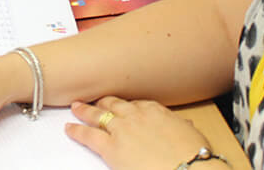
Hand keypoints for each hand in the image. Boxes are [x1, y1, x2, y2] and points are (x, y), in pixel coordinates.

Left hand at [66, 97, 213, 169]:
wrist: (188, 169)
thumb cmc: (193, 156)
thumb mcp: (192, 135)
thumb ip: (181, 127)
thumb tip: (185, 126)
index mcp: (156, 111)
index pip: (137, 104)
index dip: (127, 105)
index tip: (123, 105)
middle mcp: (136, 115)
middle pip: (114, 104)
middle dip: (103, 102)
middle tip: (95, 100)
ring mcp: (121, 129)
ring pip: (98, 115)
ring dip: (85, 111)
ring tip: (76, 107)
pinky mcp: (111, 146)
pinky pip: (88, 136)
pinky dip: (77, 131)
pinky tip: (70, 129)